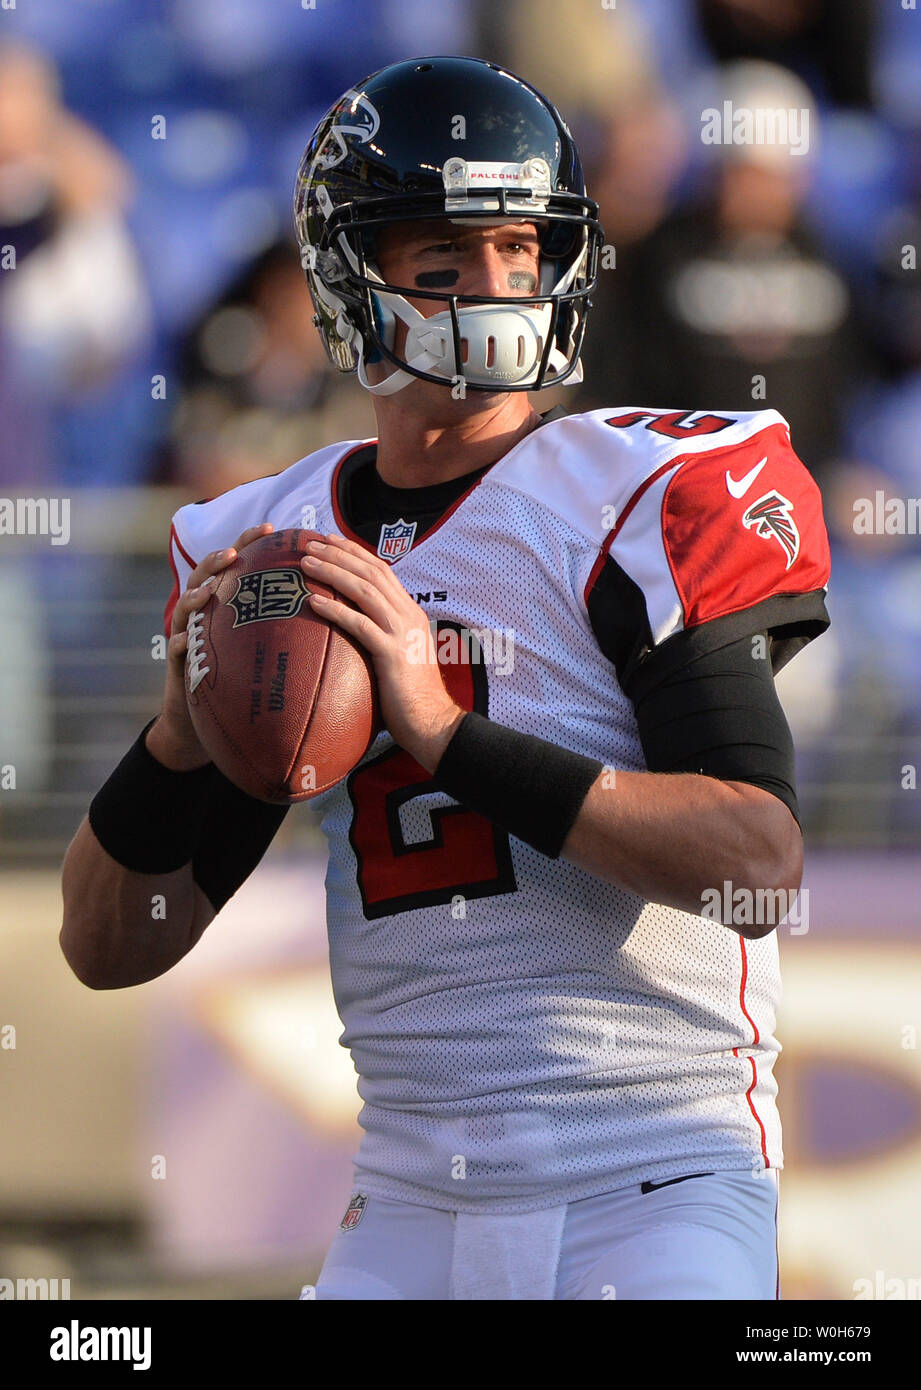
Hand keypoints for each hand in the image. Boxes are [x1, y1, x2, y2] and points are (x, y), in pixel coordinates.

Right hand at [147, 523, 274, 769]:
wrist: (211, 718)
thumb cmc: (248, 680)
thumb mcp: (273, 648)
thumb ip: (295, 624)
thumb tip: (341, 606)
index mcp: (231, 603)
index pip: (241, 565)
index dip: (251, 542)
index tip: (271, 528)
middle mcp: (206, 612)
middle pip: (206, 575)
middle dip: (217, 560)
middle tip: (233, 554)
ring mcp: (188, 634)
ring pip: (185, 607)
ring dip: (195, 596)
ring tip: (209, 591)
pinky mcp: (178, 662)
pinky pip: (175, 649)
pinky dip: (178, 643)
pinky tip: (183, 642)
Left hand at [300, 533, 464, 771]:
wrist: (433, 721)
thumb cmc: (411, 696)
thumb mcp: (398, 655)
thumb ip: (382, 635)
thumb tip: (355, 628)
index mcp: (410, 613)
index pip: (382, 571)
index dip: (354, 552)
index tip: (329, 541)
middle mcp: (408, 615)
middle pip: (371, 573)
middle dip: (339, 554)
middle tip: (309, 543)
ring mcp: (402, 632)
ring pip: (364, 591)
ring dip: (333, 572)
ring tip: (306, 564)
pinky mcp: (392, 653)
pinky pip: (359, 624)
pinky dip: (335, 609)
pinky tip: (313, 602)